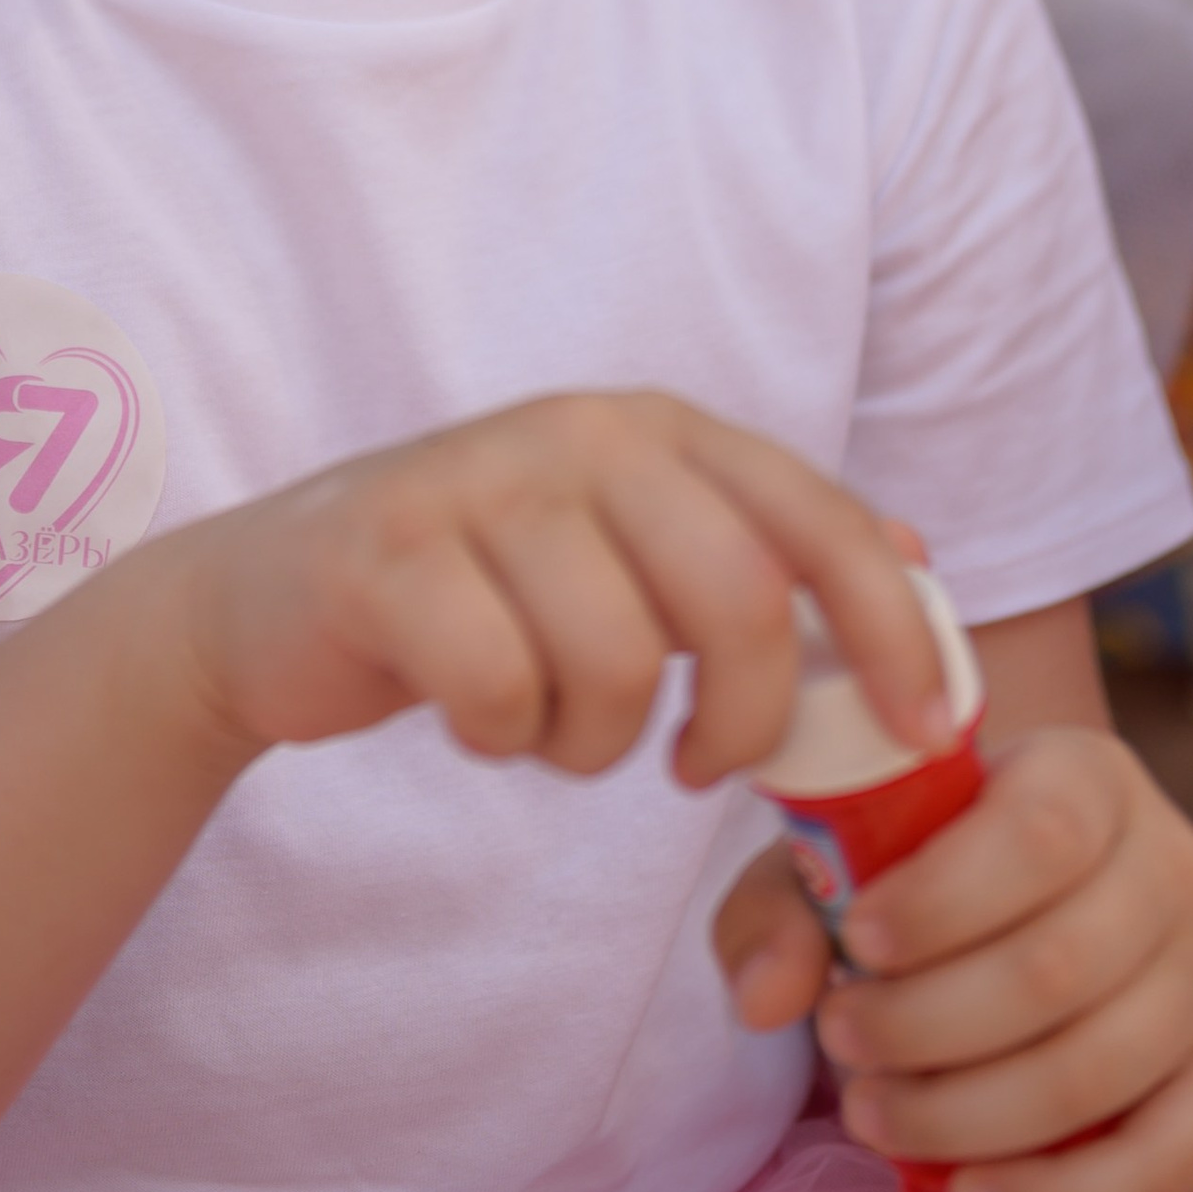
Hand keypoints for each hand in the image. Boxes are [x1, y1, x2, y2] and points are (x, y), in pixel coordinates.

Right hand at [167, 391, 948, 789]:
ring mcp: (477, 481)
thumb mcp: (630, 552)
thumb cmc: (485, 591)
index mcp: (658, 428)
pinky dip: (501, 736)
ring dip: (593, 740)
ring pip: (618, 665)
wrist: (272, 600)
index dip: (893, 628)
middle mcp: (578, 430)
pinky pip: (502, 691)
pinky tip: (474, 712)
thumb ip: (758, 555)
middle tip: (697, 762)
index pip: (818, 520)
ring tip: (549, 721)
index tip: (921, 731)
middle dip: (742, 720)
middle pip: (737, 601)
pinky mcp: (387, 551)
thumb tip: (918, 560)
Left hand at [716, 726, 1192, 1191]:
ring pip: (1103, 1068)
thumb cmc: (921, 870)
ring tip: (873, 1114)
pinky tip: (970, 1190)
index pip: (1038, 835)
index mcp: (1087, 775)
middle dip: (926, 1026)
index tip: (856, 943)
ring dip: (969, 1114)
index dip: (942, 901)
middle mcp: (1174, 864)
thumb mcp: (838, 857)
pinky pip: (1175, 1156)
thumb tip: (765, 995)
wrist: (1023, 892)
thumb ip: (781, 908)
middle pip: (1060, 967)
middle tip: (841, 1044)